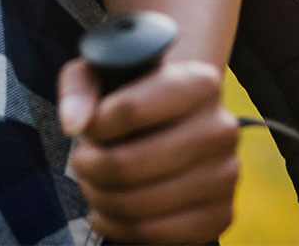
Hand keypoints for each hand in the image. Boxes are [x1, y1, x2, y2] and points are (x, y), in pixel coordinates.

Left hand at [58, 56, 239, 242]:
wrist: (180, 117)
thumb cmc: (133, 90)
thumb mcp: (101, 70)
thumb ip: (80, 88)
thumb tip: (73, 124)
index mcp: (198, 82)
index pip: (130, 109)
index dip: (95, 125)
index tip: (86, 129)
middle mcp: (219, 129)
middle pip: (129, 164)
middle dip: (90, 167)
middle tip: (80, 162)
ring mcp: (225, 176)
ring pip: (139, 204)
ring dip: (100, 198)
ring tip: (91, 183)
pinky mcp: (221, 215)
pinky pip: (157, 234)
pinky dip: (118, 227)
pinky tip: (105, 211)